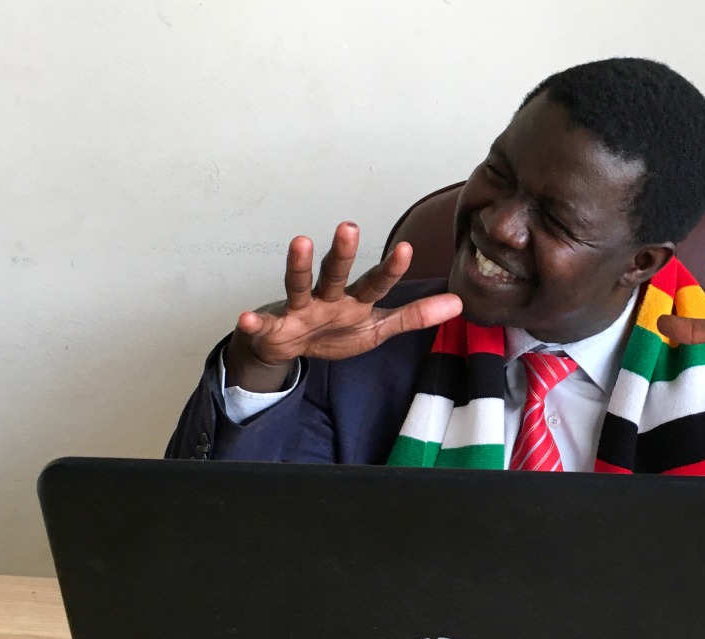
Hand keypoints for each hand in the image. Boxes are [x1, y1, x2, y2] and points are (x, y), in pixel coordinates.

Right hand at [225, 222, 461, 390]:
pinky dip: (254, 323)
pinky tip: (246, 318)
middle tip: (350, 225)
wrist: (288, 347)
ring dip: (299, 265)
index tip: (406, 249)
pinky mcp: (275, 329)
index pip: (376, 284)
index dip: (391, 270)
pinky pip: (264, 327)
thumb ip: (414, 316)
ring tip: (300, 241)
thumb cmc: (335, 330)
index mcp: (354, 301)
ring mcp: (299, 311)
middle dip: (343, 252)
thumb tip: (459, 303)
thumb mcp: (377, 328)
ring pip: (299, 286)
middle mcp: (327, 298)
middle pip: (337, 274)